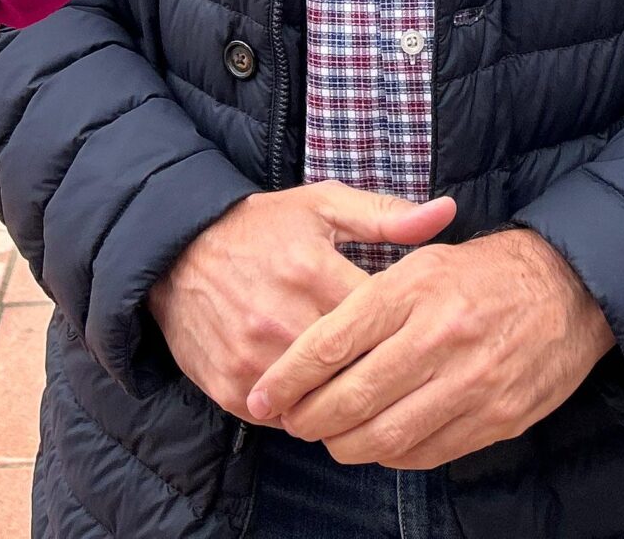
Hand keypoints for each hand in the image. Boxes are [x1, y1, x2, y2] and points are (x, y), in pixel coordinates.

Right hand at [149, 182, 453, 418]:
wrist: (176, 252)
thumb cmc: (260, 227)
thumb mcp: (322, 205)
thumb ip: (386, 214)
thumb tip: (447, 212)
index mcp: (312, 271)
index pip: (382, 325)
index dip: (406, 333)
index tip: (415, 332)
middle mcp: (281, 319)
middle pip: (355, 371)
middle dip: (380, 373)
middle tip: (395, 370)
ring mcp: (253, 358)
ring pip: (321, 403)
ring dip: (343, 401)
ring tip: (360, 386)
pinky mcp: (230, 387)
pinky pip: (284, 418)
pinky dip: (303, 412)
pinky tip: (317, 395)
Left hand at [248, 229, 613, 469]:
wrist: (568, 288)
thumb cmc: (480, 272)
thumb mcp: (421, 258)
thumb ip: (367, 297)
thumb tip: (311, 347)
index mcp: (413, 289)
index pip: (331, 341)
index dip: (288, 377)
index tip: (263, 394)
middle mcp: (439, 337)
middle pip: (352, 398)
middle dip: (310, 419)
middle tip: (292, 421)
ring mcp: (471, 382)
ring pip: (386, 435)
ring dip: (346, 445)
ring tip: (330, 437)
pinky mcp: (497, 417)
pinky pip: (427, 452)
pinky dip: (392, 453)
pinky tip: (379, 442)